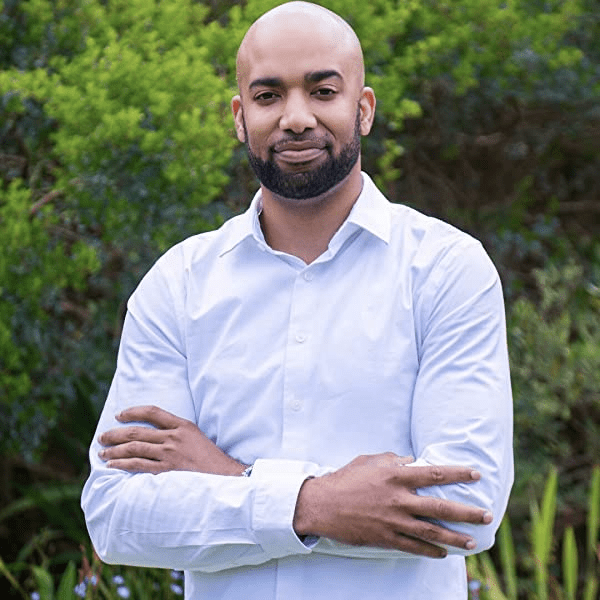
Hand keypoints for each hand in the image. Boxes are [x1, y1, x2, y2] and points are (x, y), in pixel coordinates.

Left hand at [98, 405, 245, 475]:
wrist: (226, 477)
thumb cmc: (212, 459)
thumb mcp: (197, 437)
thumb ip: (177, 433)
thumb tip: (156, 435)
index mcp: (183, 425)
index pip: (153, 412)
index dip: (133, 411)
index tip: (120, 415)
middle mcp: (174, 437)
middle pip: (137, 431)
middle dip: (116, 434)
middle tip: (103, 436)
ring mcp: (169, 454)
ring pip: (134, 448)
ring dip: (115, 450)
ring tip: (103, 452)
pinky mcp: (166, 471)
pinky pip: (138, 466)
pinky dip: (123, 465)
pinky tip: (112, 466)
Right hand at [293, 452, 491, 557]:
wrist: (323, 504)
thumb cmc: (346, 478)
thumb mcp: (370, 461)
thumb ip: (393, 460)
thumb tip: (412, 461)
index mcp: (396, 476)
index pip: (435, 474)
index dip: (458, 473)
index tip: (476, 474)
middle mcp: (399, 499)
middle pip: (440, 507)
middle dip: (467, 512)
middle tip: (487, 515)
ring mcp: (394, 521)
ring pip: (432, 532)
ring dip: (455, 538)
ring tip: (472, 542)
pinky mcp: (386, 538)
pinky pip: (413, 547)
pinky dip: (430, 551)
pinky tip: (443, 553)